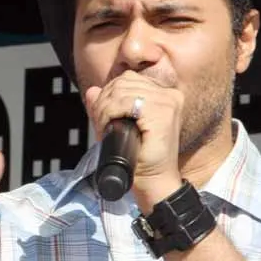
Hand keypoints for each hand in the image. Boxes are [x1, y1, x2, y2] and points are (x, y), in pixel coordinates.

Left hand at [84, 71, 182, 208]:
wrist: (153, 181)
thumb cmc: (139, 158)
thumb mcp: (117, 126)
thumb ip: (105, 107)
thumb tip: (92, 90)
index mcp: (163, 95)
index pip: (128, 79)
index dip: (108, 93)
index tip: (102, 114)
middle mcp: (169, 95)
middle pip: (124, 82)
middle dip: (104, 100)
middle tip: (100, 121)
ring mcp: (168, 102)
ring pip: (122, 90)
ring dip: (105, 108)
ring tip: (104, 125)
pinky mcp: (164, 112)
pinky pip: (126, 101)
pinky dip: (110, 112)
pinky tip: (109, 125)